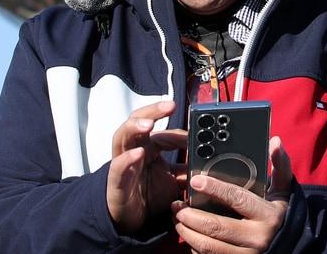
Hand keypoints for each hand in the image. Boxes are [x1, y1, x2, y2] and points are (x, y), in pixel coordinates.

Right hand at [106, 100, 185, 234]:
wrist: (132, 222)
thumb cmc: (151, 196)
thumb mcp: (175, 181)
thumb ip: (189, 169)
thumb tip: (211, 161)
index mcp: (150, 149)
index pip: (164, 132)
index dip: (179, 132)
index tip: (196, 134)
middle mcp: (135, 150)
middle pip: (139, 122)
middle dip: (154, 111)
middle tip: (170, 105)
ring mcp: (123, 163)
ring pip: (123, 136)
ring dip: (135, 126)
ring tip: (148, 123)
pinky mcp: (115, 182)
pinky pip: (118, 167)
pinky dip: (126, 159)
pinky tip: (137, 154)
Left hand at [173, 136, 293, 253]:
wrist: (291, 246)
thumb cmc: (281, 213)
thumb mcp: (283, 190)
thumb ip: (280, 165)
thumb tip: (275, 142)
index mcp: (267, 215)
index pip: (237, 199)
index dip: (215, 188)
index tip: (196, 180)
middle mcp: (257, 238)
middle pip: (216, 226)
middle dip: (192, 216)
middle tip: (178, 207)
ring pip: (208, 246)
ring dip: (188, 233)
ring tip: (178, 221)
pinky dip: (195, 248)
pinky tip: (189, 236)